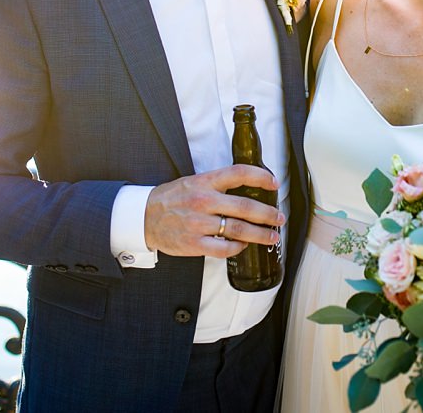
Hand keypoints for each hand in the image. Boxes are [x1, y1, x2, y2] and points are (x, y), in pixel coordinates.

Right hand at [143, 165, 283, 258]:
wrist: (142, 218)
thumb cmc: (172, 199)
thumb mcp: (193, 182)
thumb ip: (218, 184)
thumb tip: (250, 188)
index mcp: (204, 182)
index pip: (238, 173)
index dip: (261, 177)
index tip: (275, 183)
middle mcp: (203, 201)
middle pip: (246, 207)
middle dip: (268, 214)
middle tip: (279, 218)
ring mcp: (198, 224)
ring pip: (239, 230)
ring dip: (260, 234)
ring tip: (272, 236)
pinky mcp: (194, 243)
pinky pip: (224, 248)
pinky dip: (238, 247)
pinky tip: (244, 245)